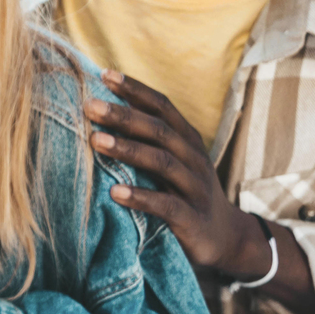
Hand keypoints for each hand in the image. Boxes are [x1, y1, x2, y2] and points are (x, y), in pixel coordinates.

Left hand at [83, 71, 263, 275]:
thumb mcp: (170, 162)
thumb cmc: (183, 193)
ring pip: (163, 162)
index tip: (104, 74)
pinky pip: (166, 205)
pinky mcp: (192, 219)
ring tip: (95, 141)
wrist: (224, 239)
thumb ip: (144, 140)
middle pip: (159, 130)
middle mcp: (193, 158)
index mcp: (187, 140)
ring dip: (128, 149)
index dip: (135, 90)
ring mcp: (195, 188)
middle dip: (124, 116)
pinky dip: (140, 197)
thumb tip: (98, 113)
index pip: (162, 106)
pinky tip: (115, 192)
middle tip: (90, 106)